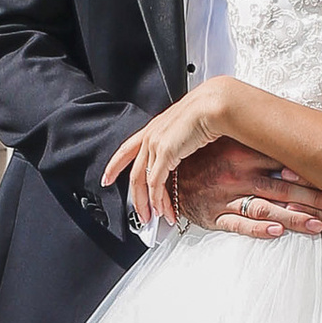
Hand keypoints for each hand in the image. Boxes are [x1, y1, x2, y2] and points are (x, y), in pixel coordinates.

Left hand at [103, 84, 237, 227]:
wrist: (215, 104)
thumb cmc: (209, 111)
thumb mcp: (188, 127)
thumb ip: (182, 140)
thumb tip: (186, 152)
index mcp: (155, 128)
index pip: (127, 149)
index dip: (114, 166)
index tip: (106, 178)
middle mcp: (151, 136)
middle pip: (134, 173)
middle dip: (136, 198)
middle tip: (141, 214)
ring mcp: (155, 144)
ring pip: (143, 182)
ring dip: (148, 204)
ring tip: (154, 218)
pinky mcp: (165, 153)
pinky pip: (156, 183)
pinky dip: (158, 200)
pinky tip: (163, 210)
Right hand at [169, 140, 321, 244]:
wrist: (163, 176)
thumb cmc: (200, 161)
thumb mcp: (225, 143)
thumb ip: (254, 143)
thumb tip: (289, 139)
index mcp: (241, 153)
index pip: (283, 163)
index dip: (310, 172)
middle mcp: (237, 175)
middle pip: (282, 189)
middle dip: (313, 199)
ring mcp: (226, 197)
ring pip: (266, 208)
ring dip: (294, 218)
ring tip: (318, 225)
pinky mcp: (214, 216)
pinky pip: (238, 224)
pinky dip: (257, 229)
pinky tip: (276, 231)